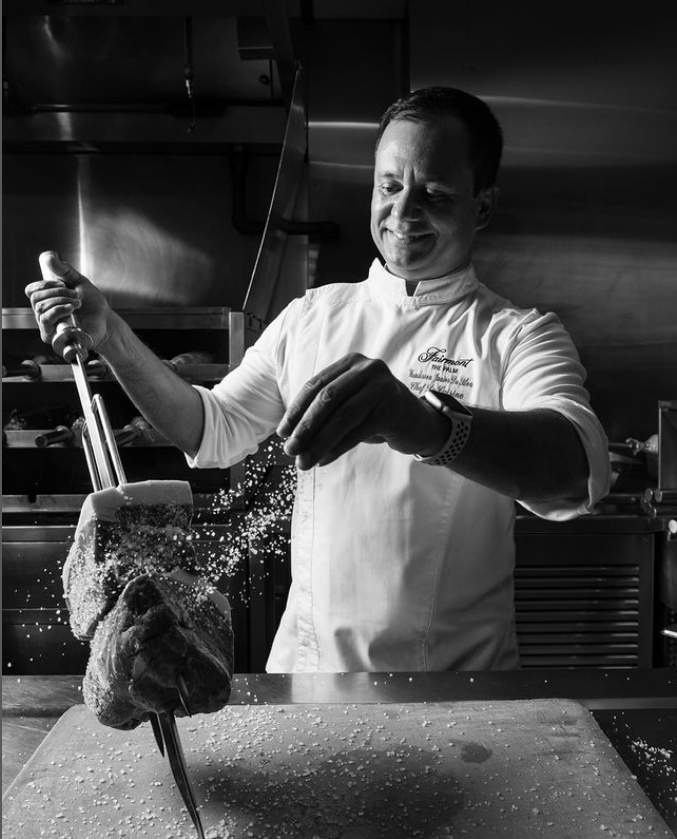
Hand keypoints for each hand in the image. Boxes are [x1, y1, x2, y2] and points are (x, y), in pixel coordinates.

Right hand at [25, 252, 112, 351]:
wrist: (105, 321)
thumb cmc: (93, 305)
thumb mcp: (79, 282)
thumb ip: (64, 271)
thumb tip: (48, 256)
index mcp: (47, 300)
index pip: (31, 290)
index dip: (43, 284)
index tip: (62, 284)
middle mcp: (43, 313)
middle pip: (35, 298)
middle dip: (57, 293)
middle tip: (76, 295)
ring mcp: (47, 325)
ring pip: (40, 308)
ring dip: (61, 301)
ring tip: (78, 303)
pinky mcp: (52, 336)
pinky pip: (45, 320)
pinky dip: (58, 310)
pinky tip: (71, 309)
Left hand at [276, 353, 448, 469]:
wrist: (418, 423)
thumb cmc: (376, 414)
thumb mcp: (349, 404)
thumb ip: (324, 412)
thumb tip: (289, 435)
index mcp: (351, 363)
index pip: (315, 385)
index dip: (296, 410)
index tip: (282, 433)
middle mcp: (367, 369)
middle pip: (326, 399)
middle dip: (304, 427)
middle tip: (289, 450)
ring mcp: (382, 387)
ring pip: (341, 416)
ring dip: (318, 442)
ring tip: (304, 462)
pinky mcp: (392, 408)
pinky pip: (357, 431)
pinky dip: (337, 448)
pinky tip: (324, 460)